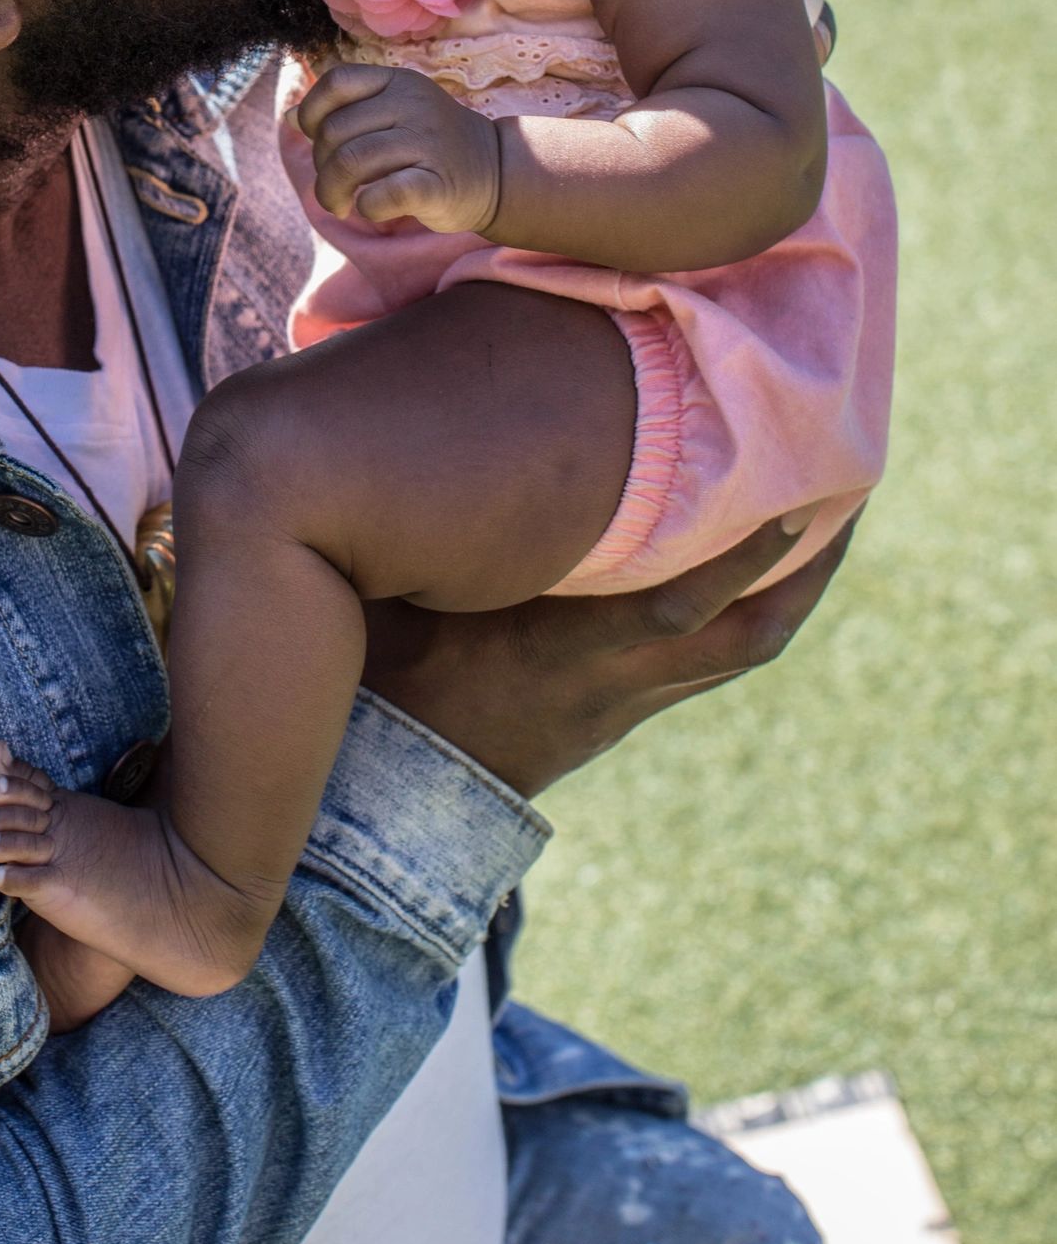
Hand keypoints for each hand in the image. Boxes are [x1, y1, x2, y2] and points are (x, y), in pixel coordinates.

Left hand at [297, 62, 501, 233]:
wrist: (498, 172)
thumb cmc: (432, 145)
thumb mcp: (394, 113)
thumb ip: (345, 112)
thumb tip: (289, 118)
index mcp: (398, 82)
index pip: (336, 81)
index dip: (312, 111)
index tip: (315, 139)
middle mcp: (413, 105)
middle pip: (335, 132)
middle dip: (321, 167)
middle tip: (333, 188)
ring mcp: (428, 142)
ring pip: (351, 162)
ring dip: (333, 192)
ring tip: (341, 204)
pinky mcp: (438, 183)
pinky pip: (382, 194)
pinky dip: (367, 207)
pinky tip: (372, 208)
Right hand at [361, 516, 853, 799]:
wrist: (408, 801)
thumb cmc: (395, 679)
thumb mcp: (404, 601)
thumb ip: (434, 537)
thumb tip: (425, 442)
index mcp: (565, 652)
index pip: (672, 611)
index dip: (738, 557)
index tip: (790, 498)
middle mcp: (615, 684)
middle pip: (743, 639)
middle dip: (806, 572)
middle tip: (850, 499)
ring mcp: (627, 705)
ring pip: (737, 652)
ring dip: (792, 591)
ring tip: (828, 522)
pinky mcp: (624, 712)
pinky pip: (709, 658)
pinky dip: (744, 606)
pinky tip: (761, 564)